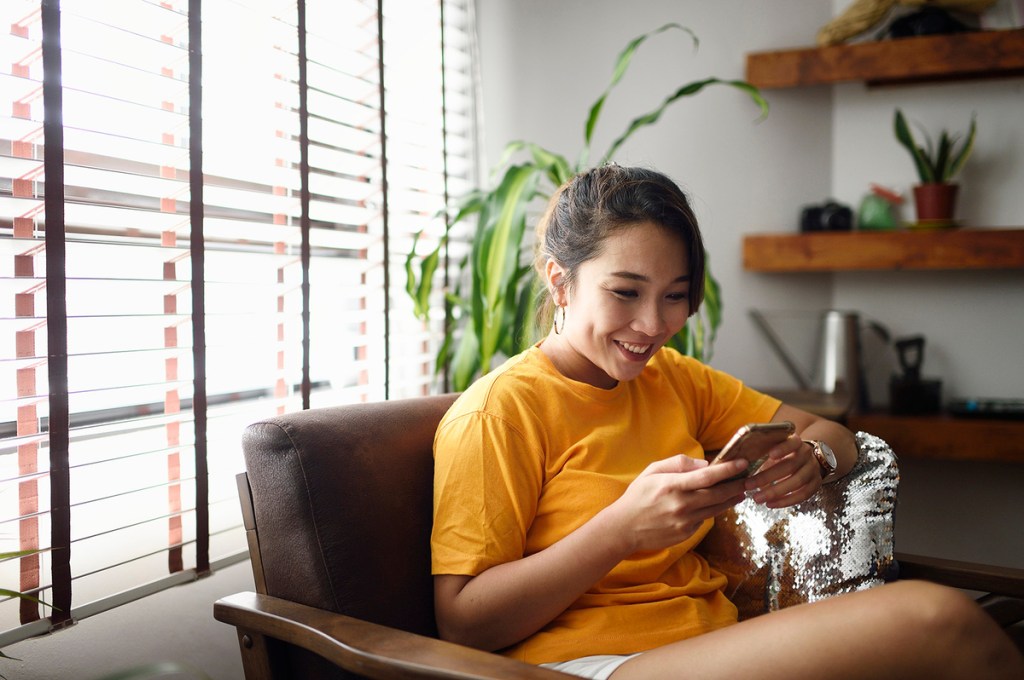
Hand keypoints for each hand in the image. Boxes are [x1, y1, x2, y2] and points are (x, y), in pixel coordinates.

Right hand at [608, 454, 748, 553]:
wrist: (624, 528)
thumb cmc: (638, 495)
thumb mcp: (652, 471)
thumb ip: (678, 464)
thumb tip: (705, 464)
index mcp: (672, 485)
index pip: (707, 476)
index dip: (728, 470)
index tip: (743, 463)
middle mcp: (681, 504)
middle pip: (718, 494)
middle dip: (737, 485)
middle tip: (751, 479)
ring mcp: (685, 521)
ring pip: (716, 508)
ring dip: (731, 499)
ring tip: (741, 491)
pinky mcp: (686, 533)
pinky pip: (704, 519)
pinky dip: (712, 510)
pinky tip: (716, 504)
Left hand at [744, 435, 821, 507]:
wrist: (806, 459)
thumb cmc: (782, 453)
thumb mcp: (773, 448)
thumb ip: (761, 451)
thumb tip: (738, 462)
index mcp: (796, 442)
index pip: (792, 443)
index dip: (783, 448)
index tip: (770, 454)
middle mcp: (807, 455)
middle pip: (790, 466)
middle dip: (768, 477)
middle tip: (749, 485)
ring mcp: (813, 470)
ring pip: (797, 482)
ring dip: (775, 492)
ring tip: (757, 498)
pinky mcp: (816, 484)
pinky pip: (803, 495)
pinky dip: (786, 501)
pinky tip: (770, 504)